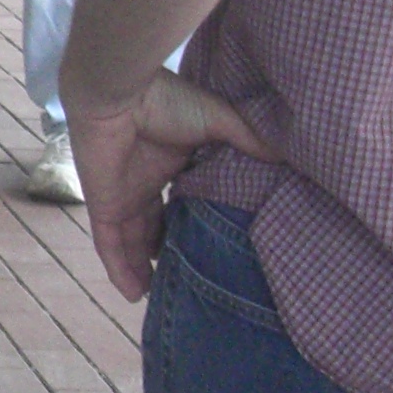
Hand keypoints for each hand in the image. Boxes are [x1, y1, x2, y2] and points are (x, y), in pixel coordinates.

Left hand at [66, 72, 280, 301]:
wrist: (119, 93)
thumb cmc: (166, 101)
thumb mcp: (219, 121)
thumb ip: (249, 141)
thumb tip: (289, 158)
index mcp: (173, 161)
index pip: (187, 201)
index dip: (201, 222)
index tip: (224, 247)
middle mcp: (146, 181)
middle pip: (160, 226)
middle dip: (174, 252)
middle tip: (196, 281)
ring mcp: (123, 195)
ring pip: (135, 242)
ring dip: (147, 269)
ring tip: (166, 298)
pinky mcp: (103, 205)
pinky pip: (110, 245)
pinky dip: (120, 269)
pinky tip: (134, 295)